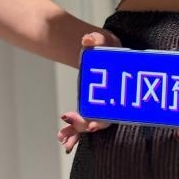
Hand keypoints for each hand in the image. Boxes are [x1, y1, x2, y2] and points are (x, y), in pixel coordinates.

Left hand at [57, 28, 121, 153]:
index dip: (103, 119)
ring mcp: (98, 104)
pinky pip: (82, 121)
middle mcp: (109, 100)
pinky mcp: (89, 104)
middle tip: (77, 128)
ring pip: (90, 123)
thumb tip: (87, 40)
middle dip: (87, 125)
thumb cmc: (108, 49)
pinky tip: (62, 137)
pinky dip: (73, 131)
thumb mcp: (105, 41)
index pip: (112, 108)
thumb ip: (97, 40)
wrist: (103, 51)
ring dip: (78, 132)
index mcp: (116, 89)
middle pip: (101, 119)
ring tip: (64, 138)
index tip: (92, 125)